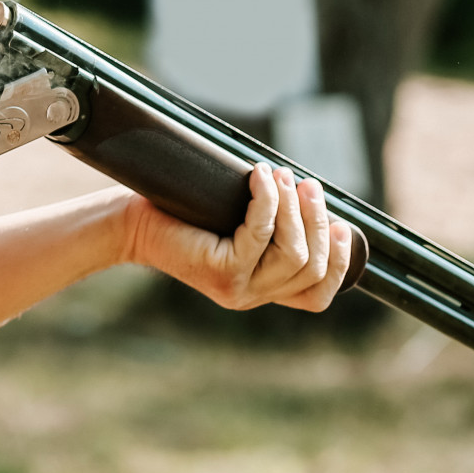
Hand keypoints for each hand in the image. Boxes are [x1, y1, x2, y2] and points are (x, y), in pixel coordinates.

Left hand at [124, 163, 351, 310]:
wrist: (133, 224)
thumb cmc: (183, 217)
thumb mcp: (235, 225)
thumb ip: (270, 227)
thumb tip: (311, 197)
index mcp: (260, 291)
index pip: (316, 296)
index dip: (339, 262)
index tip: (340, 226)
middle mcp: (251, 297)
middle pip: (311, 267)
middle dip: (316, 221)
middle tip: (307, 185)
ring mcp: (237, 289)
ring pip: (293, 253)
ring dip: (295, 209)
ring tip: (283, 176)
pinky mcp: (220, 272)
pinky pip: (261, 234)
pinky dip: (268, 201)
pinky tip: (260, 177)